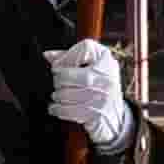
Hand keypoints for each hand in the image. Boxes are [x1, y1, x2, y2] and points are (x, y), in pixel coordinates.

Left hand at [41, 37, 132, 151]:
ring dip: (57, 95)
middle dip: (58, 80)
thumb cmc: (99, 85)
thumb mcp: (91, 66)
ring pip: (67, 94)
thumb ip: (69, 57)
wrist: (116, 114)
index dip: (66, 56)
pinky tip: (55, 108)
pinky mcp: (96, 113)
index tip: (58, 66)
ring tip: (57, 95)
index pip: (85, 48)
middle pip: (70, 74)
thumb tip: (47, 55)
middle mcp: (107, 76)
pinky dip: (58, 109)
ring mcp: (103, 96)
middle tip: (57, 83)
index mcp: (107, 61)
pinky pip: (69, 110)